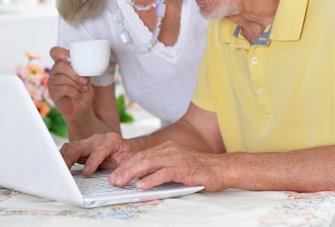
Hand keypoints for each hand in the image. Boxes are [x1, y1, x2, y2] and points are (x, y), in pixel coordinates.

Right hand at [47, 46, 92, 120]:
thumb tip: (84, 62)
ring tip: (83, 89)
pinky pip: (63, 88)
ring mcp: (52, 82)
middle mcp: (55, 71)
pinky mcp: (52, 93)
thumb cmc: (84, 90)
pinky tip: (78, 95)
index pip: (55, 52)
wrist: (83, 107)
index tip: (71, 59)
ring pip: (62, 78)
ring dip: (76, 84)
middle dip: (74, 73)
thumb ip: (83, 68)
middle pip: (60, 65)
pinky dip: (74, 92)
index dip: (61, 52)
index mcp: (62, 64)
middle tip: (84, 81)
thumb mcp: (86, 76)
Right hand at [60, 132, 133, 173]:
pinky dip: (63, 158)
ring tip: (57, 170)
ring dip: (63, 158)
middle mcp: (98, 139)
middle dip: (70, 158)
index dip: (92, 161)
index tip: (87, 172)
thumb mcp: (131, 162)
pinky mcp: (82, 148)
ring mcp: (89, 143)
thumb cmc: (129, 155)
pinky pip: (69, 150)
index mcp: (112, 140)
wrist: (128, 149)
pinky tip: (59, 167)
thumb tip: (115, 180)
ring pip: (71, 147)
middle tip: (63, 172)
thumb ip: (124, 170)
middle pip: (80, 146)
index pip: (100, 149)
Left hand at [107, 141, 226, 191]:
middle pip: (141, 158)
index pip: (141, 155)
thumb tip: (141, 180)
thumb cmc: (199, 170)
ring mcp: (176, 158)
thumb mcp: (176, 166)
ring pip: (149, 163)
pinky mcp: (184, 168)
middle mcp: (169, 150)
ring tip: (121, 182)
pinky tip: (141, 186)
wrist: (221, 169)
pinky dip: (150, 180)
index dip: (126, 164)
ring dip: (132, 173)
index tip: (115, 174)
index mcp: (166, 148)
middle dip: (125, 169)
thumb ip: (160, 169)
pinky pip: (163, 173)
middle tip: (113, 180)